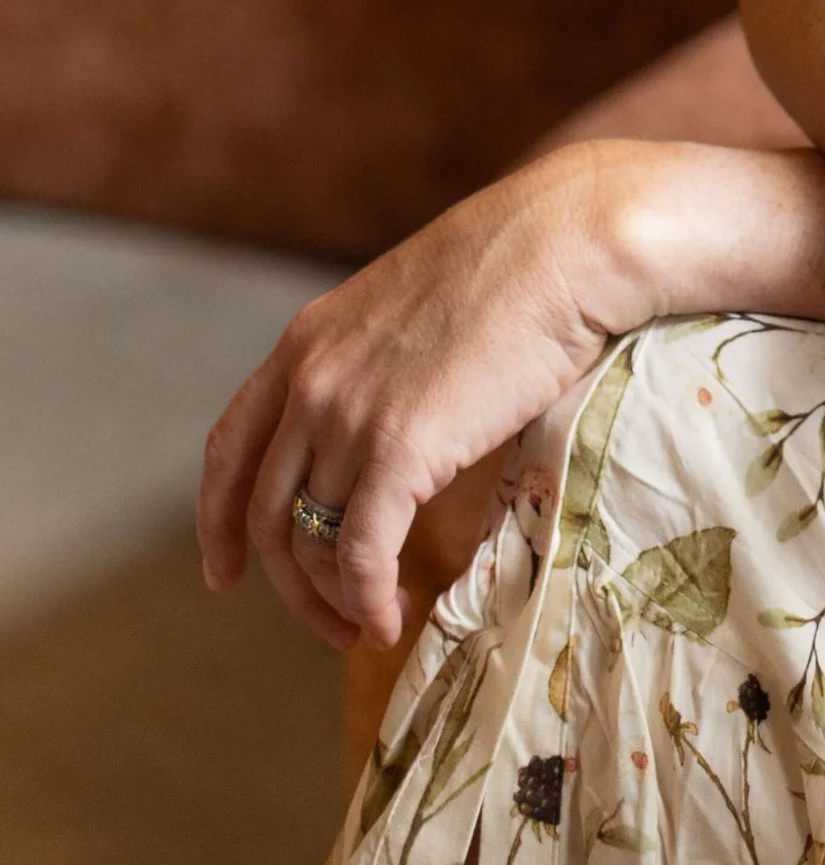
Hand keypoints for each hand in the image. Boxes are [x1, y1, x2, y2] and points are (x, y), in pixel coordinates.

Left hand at [197, 139, 661, 654]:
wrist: (567, 241)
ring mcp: (348, 414)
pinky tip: (394, 618)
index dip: (218, 521)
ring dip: (335, 601)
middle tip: (331, 622)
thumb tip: (397, 432)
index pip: (229, 448)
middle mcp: (311, 380)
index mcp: (307, 340)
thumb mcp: (413, 309)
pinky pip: (360, 554)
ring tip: (373, 623)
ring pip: (310, 542)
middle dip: (290, 585)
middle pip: (266, 512)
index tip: (227, 574)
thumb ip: (381, 368)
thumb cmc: (519, 265)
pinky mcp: (398, 449)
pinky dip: (369, 600)